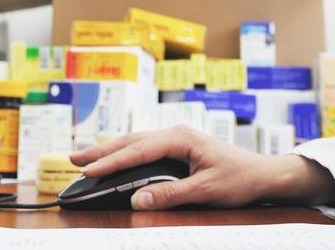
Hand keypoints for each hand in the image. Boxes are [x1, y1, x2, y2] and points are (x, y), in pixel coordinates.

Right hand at [69, 127, 334, 209]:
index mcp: (180, 138)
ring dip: (109, 150)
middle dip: (100, 151)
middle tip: (72, 159)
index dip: (110, 161)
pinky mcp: (177, 148)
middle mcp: (175, 133)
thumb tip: (138, 200)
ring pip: (134, 143)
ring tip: (83, 157)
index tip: (88, 170)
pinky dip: (124, 153)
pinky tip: (113, 158)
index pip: (137, 150)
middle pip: (130, 141)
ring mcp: (175, 139)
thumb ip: (171, 194)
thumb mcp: (206, 190)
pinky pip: (143, 148)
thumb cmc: (240, 178)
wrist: (263, 173)